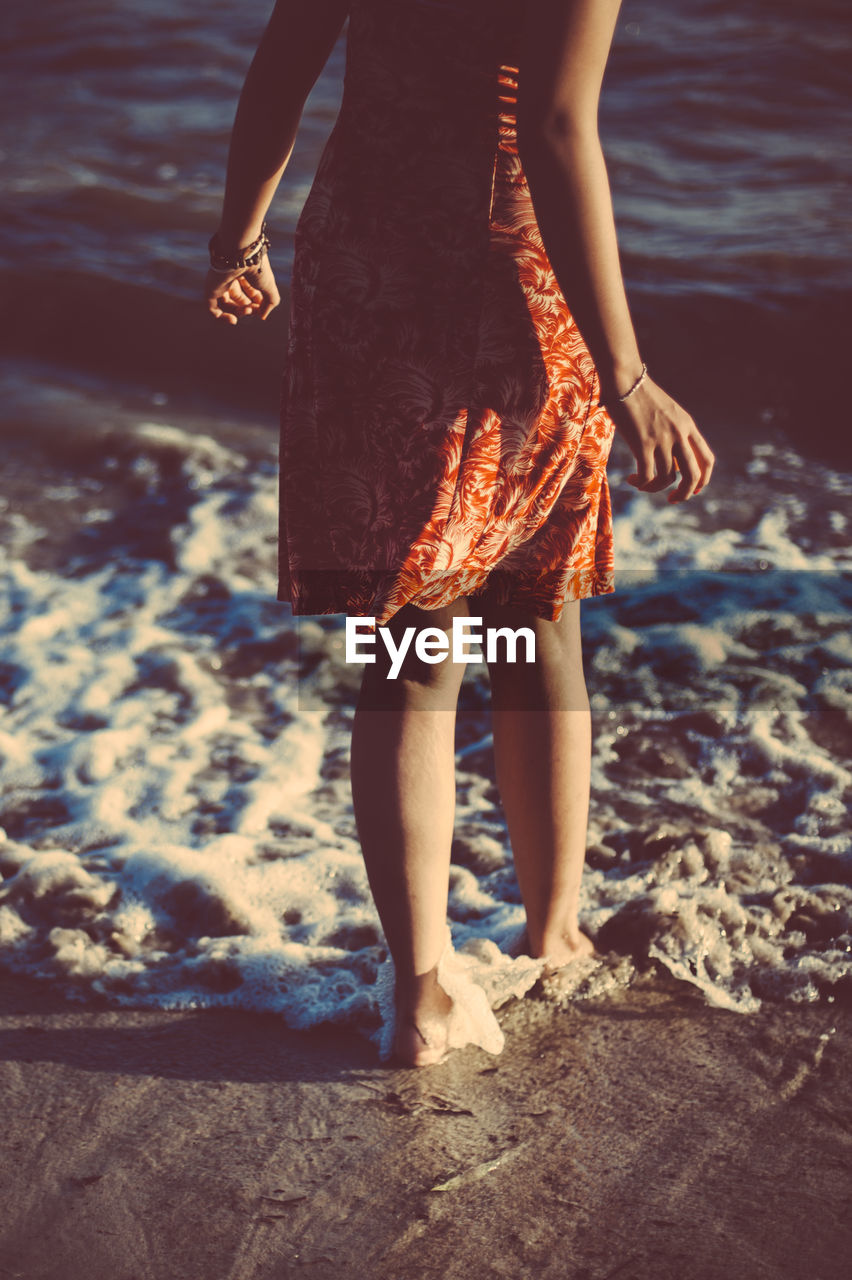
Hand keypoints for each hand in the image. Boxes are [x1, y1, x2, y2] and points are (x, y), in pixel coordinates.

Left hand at [205, 255, 280, 324]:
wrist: (241, 252)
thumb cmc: (256, 266)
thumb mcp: (269, 286)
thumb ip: (271, 302)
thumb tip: (263, 317)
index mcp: (246, 274)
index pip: (250, 294)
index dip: (256, 305)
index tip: (261, 310)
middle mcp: (232, 278)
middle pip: (239, 301)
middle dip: (248, 309)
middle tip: (252, 309)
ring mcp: (220, 283)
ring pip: (227, 305)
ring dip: (239, 313)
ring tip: (247, 310)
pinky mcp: (210, 288)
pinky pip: (211, 308)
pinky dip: (221, 318)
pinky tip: (232, 320)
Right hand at [608, 376, 714, 502]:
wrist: (625, 380)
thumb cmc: (640, 394)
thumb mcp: (666, 412)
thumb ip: (673, 431)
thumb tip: (669, 454)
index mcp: (688, 426)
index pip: (707, 459)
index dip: (704, 479)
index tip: (693, 490)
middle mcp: (679, 434)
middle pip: (693, 474)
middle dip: (685, 493)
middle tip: (673, 499)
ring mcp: (662, 439)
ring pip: (667, 478)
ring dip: (654, 488)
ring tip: (641, 486)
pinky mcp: (643, 443)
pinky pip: (647, 475)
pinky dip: (641, 483)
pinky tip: (632, 480)